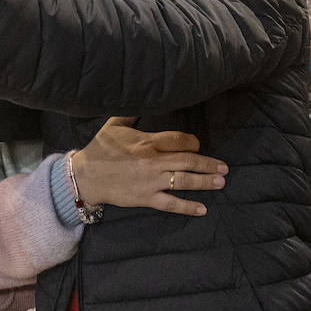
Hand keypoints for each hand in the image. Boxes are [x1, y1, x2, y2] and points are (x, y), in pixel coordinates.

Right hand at [70, 117, 227, 217]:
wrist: (86, 176)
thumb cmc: (100, 149)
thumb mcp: (113, 125)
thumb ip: (130, 114)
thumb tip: (142, 102)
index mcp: (146, 141)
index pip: (178, 140)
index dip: (192, 142)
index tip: (198, 145)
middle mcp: (152, 161)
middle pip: (187, 160)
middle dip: (208, 164)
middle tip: (224, 167)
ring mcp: (151, 181)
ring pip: (184, 180)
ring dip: (205, 181)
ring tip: (220, 182)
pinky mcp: (146, 197)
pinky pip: (171, 203)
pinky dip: (188, 206)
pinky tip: (202, 208)